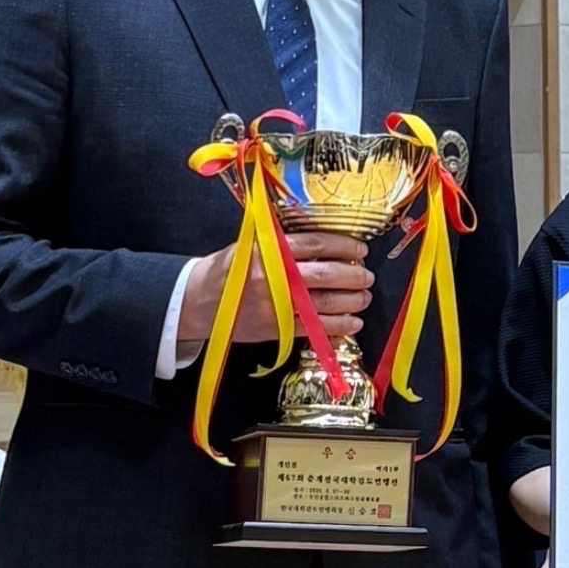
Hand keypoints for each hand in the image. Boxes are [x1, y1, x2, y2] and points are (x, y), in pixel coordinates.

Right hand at [176, 220, 374, 359]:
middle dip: (354, 276)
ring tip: (365, 298)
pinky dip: (337, 326)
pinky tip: (352, 322)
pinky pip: (314, 329)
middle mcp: (275, 276)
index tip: (361, 249)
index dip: (344, 246)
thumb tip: (327, 238)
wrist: (200, 301)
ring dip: (352, 301)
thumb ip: (284, 240)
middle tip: (368, 276)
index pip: (317, 243)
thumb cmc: (230, 268)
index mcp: (270, 249)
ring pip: (325, 303)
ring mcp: (276, 305)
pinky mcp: (275, 329)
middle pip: (327, 275)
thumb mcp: (252, 243)